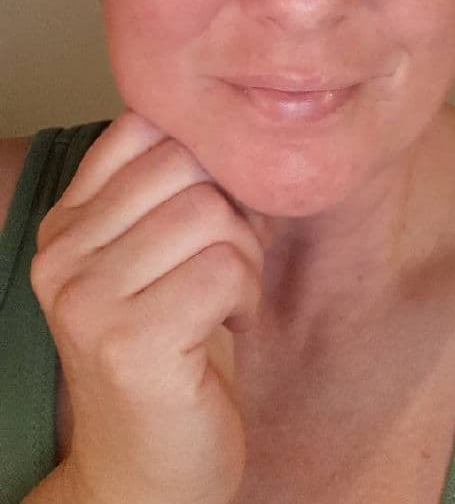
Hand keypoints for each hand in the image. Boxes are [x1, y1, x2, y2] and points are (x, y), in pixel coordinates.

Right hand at [30, 112, 266, 503]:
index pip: (142, 129)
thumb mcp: (154, 258)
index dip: (203, 160)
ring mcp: (87, 298)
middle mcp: (62, 255)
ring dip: (245, 258)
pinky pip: (225, 268)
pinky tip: (229, 329)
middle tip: (231, 263)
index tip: (215, 213)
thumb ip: (172, 192)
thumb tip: (237, 132)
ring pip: (210, 214)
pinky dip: (247, 297)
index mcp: (65, 224)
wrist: (145, 473)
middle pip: (184, 166)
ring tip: (228, 300)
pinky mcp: (129, 341)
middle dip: (232, 210)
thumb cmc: (170, 354)